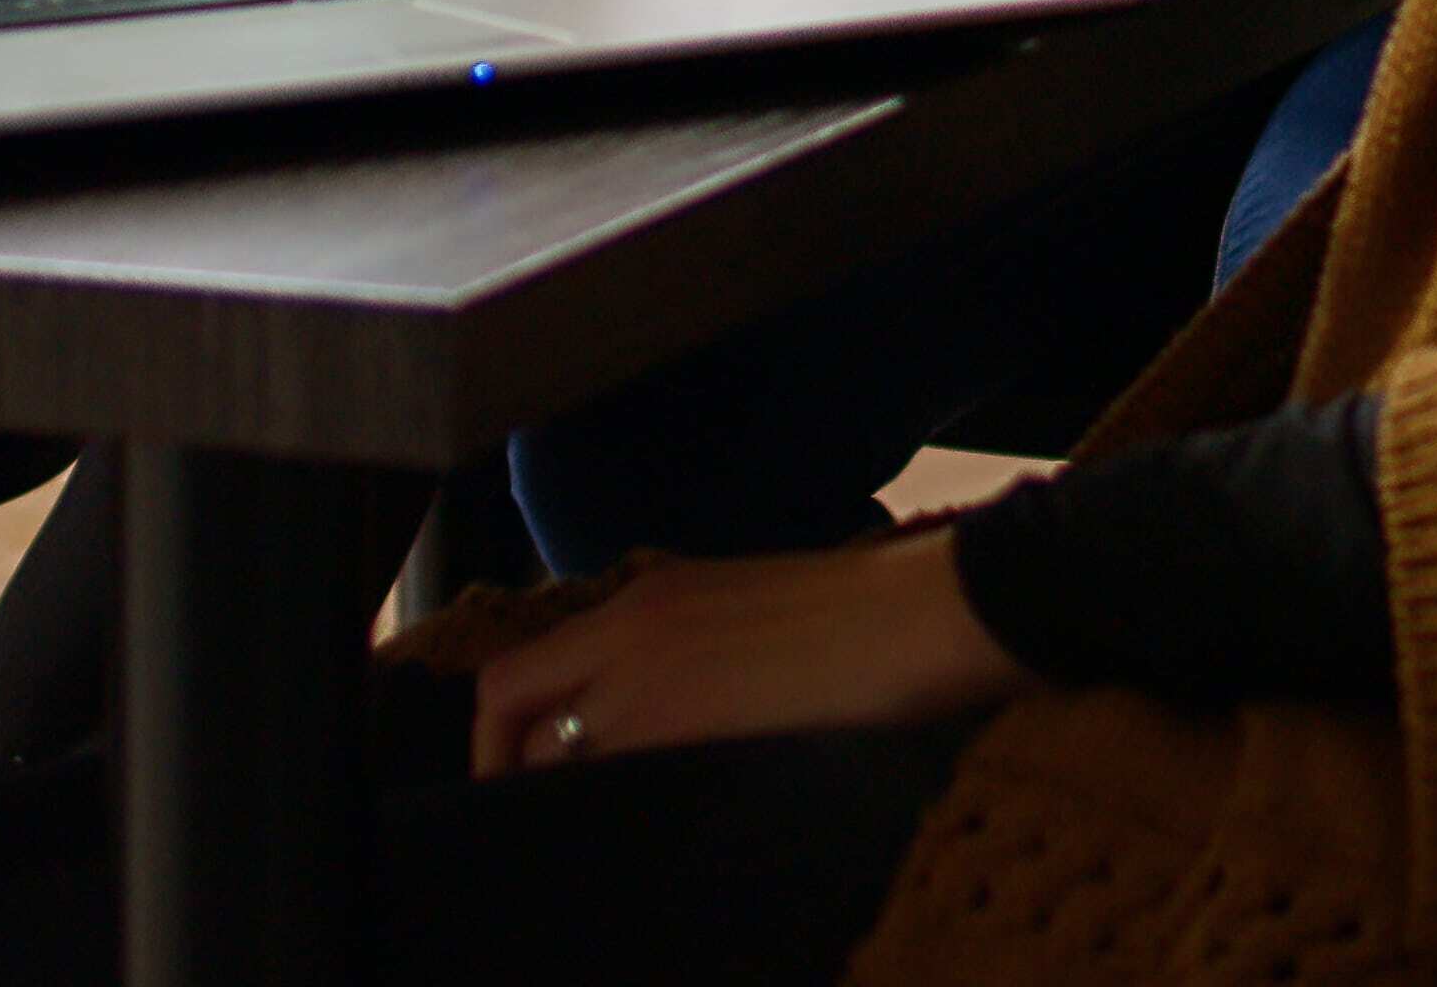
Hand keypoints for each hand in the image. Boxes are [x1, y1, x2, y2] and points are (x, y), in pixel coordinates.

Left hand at [461, 531, 1028, 778]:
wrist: (931, 610)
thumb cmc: (868, 615)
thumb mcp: (747, 611)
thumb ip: (683, 656)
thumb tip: (661, 720)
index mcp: (644, 603)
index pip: (521, 673)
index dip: (505, 737)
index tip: (528, 776)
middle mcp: (630, 634)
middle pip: (512, 713)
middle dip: (512, 773)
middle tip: (547, 820)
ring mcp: (655, 682)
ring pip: (558, 757)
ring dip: (567, 797)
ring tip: (606, 833)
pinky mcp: (693, 727)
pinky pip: (617, 786)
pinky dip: (617, 813)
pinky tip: (658, 834)